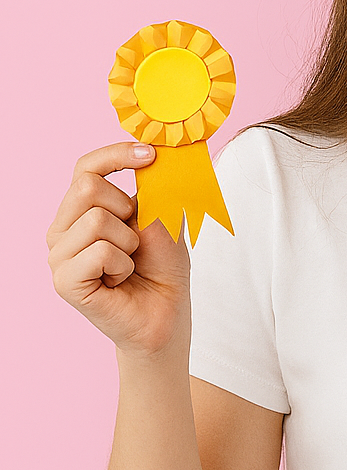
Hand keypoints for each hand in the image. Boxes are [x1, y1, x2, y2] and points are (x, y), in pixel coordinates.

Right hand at [47, 142, 191, 356]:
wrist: (165, 316)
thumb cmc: (161, 269)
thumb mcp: (162, 218)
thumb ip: (152, 186)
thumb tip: (155, 153)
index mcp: (80, 210)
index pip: (85, 167)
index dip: (116, 154)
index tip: (150, 155)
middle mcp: (62, 230)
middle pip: (87, 186)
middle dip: (127, 210)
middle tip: (136, 241)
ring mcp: (59, 256)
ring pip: (97, 220)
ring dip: (129, 244)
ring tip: (128, 265)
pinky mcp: (64, 280)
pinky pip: (99, 251)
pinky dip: (123, 265)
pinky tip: (120, 281)